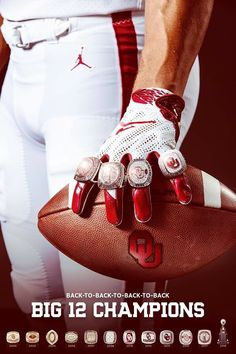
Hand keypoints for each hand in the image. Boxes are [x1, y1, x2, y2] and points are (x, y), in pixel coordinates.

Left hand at [71, 88, 191, 224]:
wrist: (149, 106)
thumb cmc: (126, 138)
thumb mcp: (109, 149)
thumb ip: (100, 169)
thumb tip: (83, 199)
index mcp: (107, 153)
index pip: (89, 170)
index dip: (81, 190)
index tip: (77, 212)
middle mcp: (122, 150)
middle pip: (113, 175)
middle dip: (113, 198)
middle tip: (115, 221)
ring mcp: (143, 146)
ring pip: (139, 172)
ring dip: (141, 195)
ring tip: (143, 218)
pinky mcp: (165, 143)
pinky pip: (171, 162)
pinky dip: (178, 180)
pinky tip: (183, 198)